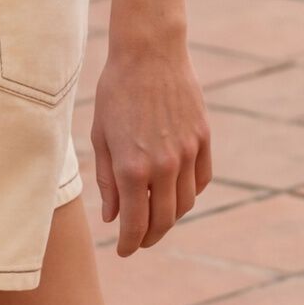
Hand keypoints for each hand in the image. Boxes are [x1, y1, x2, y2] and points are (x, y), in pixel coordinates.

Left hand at [91, 30, 211, 253]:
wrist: (149, 54)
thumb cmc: (116, 93)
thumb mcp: (100, 137)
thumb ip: (107, 181)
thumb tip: (111, 217)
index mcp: (131, 168)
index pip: (135, 224)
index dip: (129, 243)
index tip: (124, 250)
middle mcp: (163, 165)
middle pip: (163, 220)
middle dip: (150, 237)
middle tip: (139, 241)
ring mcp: (187, 152)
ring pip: (185, 203)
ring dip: (171, 217)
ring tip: (156, 217)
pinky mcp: (203, 139)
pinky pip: (201, 179)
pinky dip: (190, 193)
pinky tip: (176, 192)